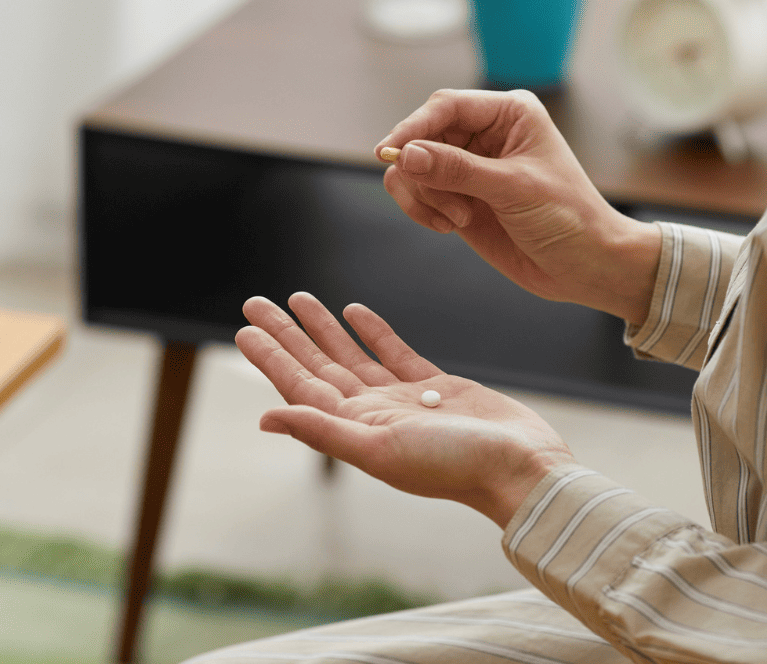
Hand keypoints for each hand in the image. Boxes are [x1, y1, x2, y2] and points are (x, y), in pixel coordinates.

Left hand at [236, 292, 575, 528]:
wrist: (520, 467)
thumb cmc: (454, 467)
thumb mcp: (379, 450)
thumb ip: (323, 431)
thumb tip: (265, 418)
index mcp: (355, 429)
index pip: (301, 386)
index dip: (273, 357)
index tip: (246, 328)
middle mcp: (373, 414)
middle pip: (319, 366)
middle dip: (288, 334)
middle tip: (257, 301)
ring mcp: (403, 400)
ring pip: (352, 356)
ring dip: (324, 329)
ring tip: (300, 298)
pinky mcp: (436, 388)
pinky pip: (394, 354)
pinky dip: (373, 332)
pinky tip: (354, 311)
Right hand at [375, 88, 660, 324]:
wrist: (586, 266)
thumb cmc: (568, 217)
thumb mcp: (513, 188)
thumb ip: (456, 169)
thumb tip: (404, 155)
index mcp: (509, 114)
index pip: (445, 106)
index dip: (413, 127)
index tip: (389, 153)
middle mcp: (486, 133)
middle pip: (422, 135)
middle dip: (421, 170)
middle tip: (442, 202)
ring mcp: (470, 166)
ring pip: (413, 166)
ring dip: (424, 195)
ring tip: (458, 219)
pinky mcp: (460, 197)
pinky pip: (418, 192)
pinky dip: (423, 210)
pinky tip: (452, 226)